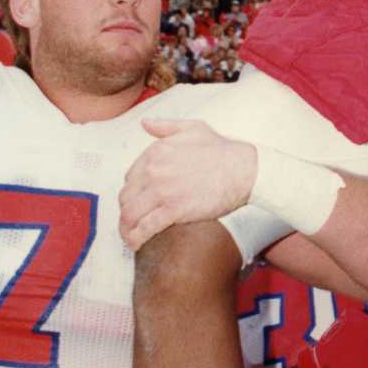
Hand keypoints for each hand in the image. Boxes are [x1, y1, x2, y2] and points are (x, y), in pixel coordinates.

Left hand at [119, 118, 257, 251]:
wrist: (243, 169)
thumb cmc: (222, 150)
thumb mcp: (192, 128)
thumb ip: (165, 126)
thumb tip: (145, 123)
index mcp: (155, 152)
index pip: (130, 177)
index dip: (133, 192)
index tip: (137, 201)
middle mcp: (153, 170)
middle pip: (126, 197)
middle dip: (127, 211)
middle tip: (132, 222)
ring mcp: (162, 191)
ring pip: (130, 214)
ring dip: (125, 228)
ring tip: (129, 236)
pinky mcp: (173, 210)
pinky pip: (145, 227)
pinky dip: (135, 238)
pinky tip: (135, 244)